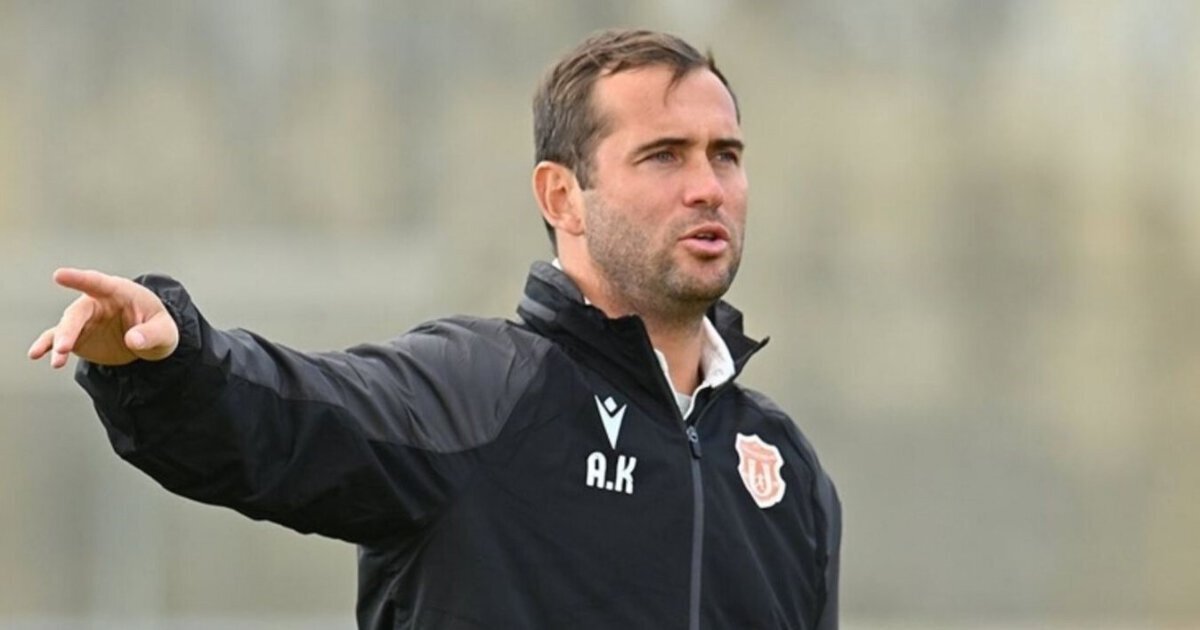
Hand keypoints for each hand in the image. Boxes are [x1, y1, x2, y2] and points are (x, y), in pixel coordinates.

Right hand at [28, 268, 179, 368]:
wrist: (151, 341)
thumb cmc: (158, 327)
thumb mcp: (164, 331)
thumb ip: (150, 334)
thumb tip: (133, 340)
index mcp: (119, 291)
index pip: (98, 282)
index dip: (78, 278)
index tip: (59, 275)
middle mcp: (97, 302)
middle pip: (78, 312)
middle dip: (68, 329)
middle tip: (64, 347)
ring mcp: (85, 320)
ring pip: (65, 327)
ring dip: (60, 343)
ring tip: (57, 361)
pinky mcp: (78, 336)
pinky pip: (58, 339)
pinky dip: (48, 345)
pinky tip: (37, 354)